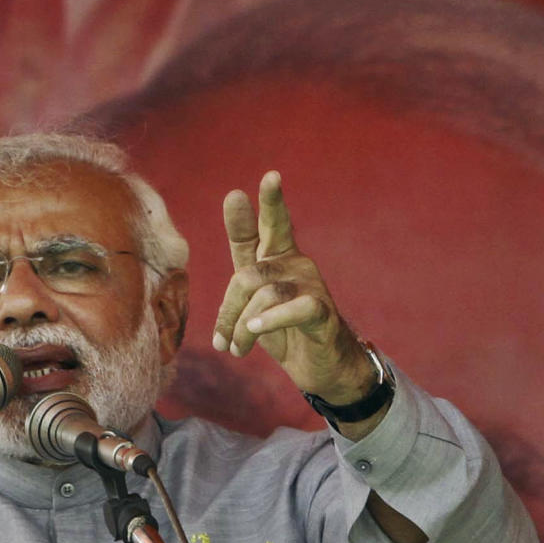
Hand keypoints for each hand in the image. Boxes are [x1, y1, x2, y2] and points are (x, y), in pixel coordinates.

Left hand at [213, 172, 372, 403]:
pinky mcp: (321, 312)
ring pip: (264, 295)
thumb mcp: (253, 292)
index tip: (271, 176)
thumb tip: (233, 194)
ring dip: (242, 328)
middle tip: (221, 341)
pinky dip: (269, 321)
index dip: (271, 201)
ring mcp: (312, 286)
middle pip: (250, 274)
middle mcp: (297, 264)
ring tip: (236, 350)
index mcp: (279, 257)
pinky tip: (254, 331)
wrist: (318, 366)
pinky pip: (294, 309)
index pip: (273, 223)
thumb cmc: (283, 328)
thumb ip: (242, 251)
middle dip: (229, 310)